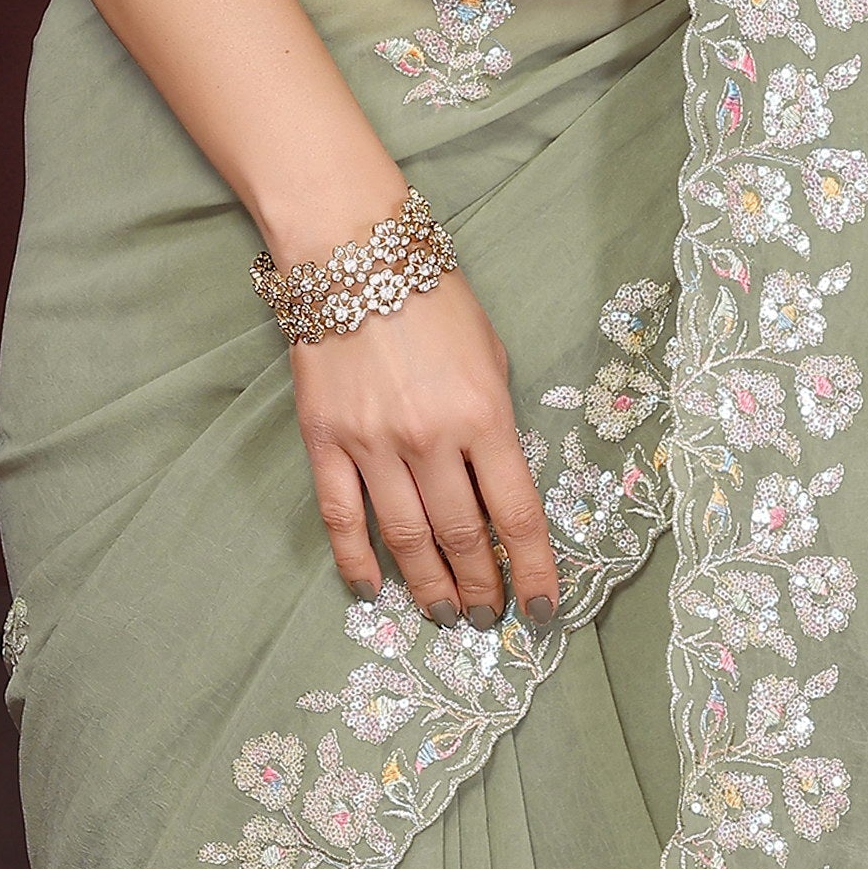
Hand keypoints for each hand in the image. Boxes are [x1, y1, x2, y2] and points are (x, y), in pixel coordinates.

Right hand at [290, 266, 557, 625]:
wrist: (352, 252)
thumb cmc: (433, 297)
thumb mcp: (491, 355)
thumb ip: (495, 424)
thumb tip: (496, 489)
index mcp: (484, 414)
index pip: (517, 515)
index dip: (532, 572)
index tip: (542, 609)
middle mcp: (430, 438)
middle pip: (461, 537)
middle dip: (481, 587)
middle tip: (489, 616)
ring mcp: (372, 444)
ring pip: (406, 539)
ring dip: (430, 587)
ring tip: (447, 616)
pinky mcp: (325, 441)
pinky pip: (342, 518)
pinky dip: (357, 562)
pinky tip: (373, 589)